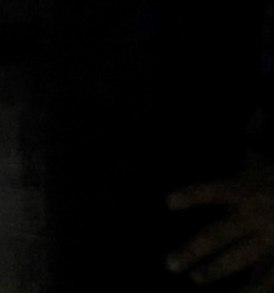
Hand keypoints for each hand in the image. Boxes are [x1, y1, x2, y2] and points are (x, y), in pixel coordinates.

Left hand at [166, 161, 273, 286]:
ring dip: (215, 270)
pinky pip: (267, 277)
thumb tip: (247, 152)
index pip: (213, 191)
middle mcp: (257, 215)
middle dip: (193, 251)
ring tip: (196, 279)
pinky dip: (254, 288)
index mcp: (250, 190)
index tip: (168, 202)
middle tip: (171, 264)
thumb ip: (258, 164)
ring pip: (238, 258)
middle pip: (216, 235)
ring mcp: (272, 239)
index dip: (191, 196)